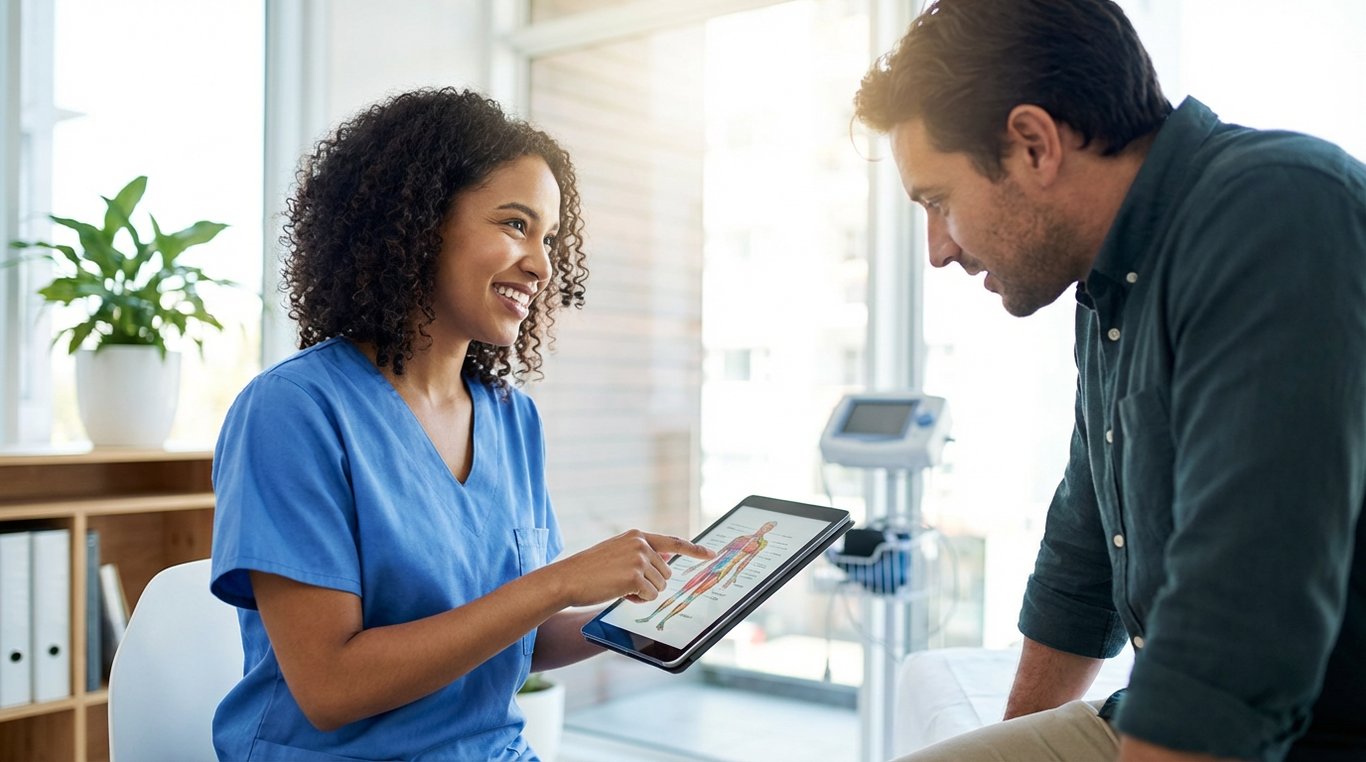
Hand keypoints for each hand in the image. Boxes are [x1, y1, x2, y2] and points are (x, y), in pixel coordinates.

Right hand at [545, 530, 714, 606]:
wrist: (567, 579)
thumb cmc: (589, 571)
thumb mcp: (617, 552)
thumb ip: (640, 554)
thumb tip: (665, 565)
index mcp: (637, 536)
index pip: (673, 542)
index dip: (694, 550)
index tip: (711, 554)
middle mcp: (641, 544)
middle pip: (667, 573)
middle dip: (650, 583)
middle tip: (624, 583)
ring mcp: (639, 559)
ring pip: (660, 587)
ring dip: (643, 593)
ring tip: (618, 587)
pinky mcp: (635, 576)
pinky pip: (650, 596)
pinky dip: (637, 600)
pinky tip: (619, 593)